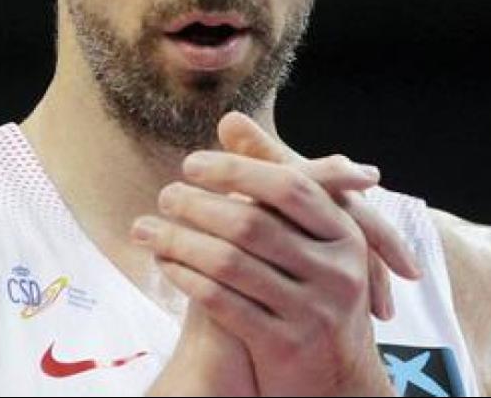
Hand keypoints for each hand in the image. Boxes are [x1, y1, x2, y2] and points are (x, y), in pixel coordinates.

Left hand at [134, 113, 420, 395]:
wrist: (337, 383)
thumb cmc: (313, 293)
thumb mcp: (307, 237)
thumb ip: (271, 176)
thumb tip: (230, 119)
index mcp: (345, 235)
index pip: (288, 186)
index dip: (238, 168)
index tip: (191, 163)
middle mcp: (337, 271)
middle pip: (253, 223)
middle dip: (198, 205)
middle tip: (163, 195)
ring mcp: (313, 311)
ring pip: (231, 262)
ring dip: (179, 240)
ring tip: (145, 228)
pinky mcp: (285, 346)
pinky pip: (222, 302)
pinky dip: (186, 278)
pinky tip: (163, 265)